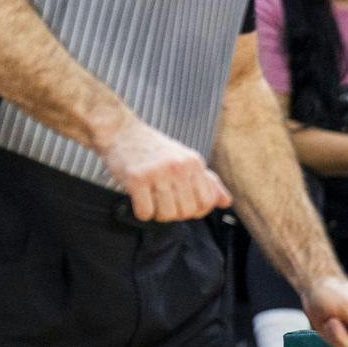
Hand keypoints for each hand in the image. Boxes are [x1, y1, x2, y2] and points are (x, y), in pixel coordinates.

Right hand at [100, 119, 232, 221]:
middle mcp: (178, 167)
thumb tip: (226, 202)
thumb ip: (208, 181)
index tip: (183, 203)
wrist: (121, 131)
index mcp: (194, 163)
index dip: (196, 210)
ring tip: (152, 200)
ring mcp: (157, 172)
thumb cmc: (154, 149)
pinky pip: (146, 212)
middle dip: (176, 214)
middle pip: (187, 212)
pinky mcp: (136, 178)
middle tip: (164, 202)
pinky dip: (142, 213)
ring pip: (167, 215)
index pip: (207, 202)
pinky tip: (140, 200)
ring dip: (158, 214)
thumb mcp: (186, 159)